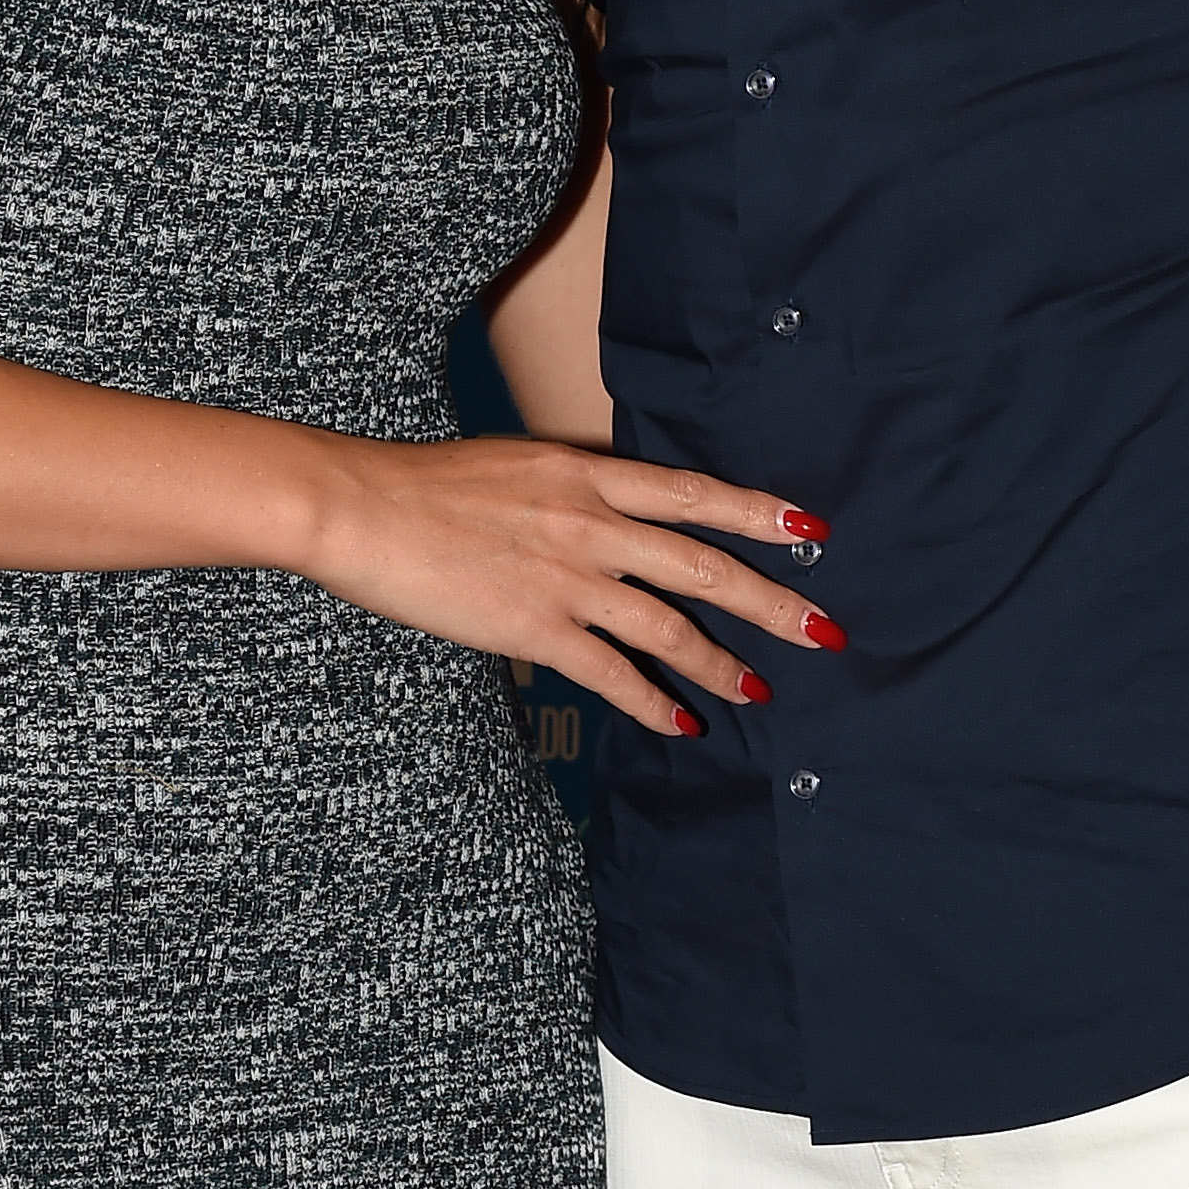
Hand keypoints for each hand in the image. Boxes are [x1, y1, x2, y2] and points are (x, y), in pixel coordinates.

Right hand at [301, 437, 833, 739]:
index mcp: (590, 474)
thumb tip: (620, 516)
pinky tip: (682, 723)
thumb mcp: (521, 464)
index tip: (813, 532)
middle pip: (704, 565)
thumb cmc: (430, 484)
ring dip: (722, 663)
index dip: (759, 514)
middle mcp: (592, 523)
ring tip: (761, 692)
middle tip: (825, 631)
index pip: (696, 494)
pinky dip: (652, 702)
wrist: (363, 507)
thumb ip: (578, 490)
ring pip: (669, 625)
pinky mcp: (535, 626)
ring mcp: (567, 577)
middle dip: (773, 601)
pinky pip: (611, 672)